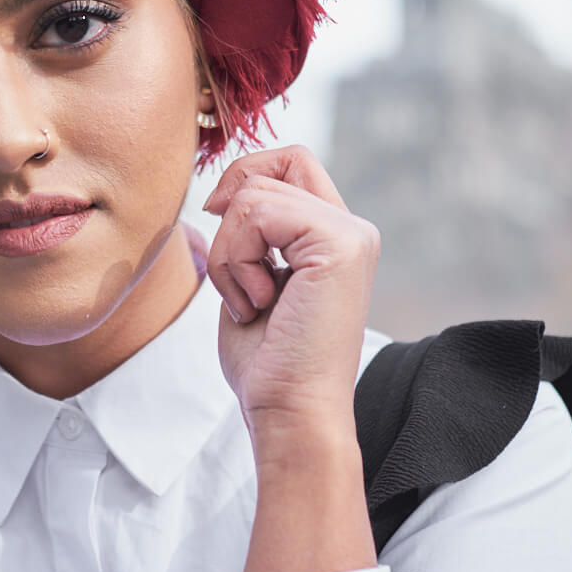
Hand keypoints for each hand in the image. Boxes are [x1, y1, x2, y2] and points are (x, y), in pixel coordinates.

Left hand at [202, 145, 380, 442]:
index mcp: (334, 237)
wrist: (291, 411)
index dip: (245, 175)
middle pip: (272, 167)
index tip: (219, 217)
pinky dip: (238, 260)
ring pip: (255, 194)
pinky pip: (259, 213)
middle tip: (237, 280)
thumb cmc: (268, 363)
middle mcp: (352, 229)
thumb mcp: (251, 282)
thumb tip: (222, 194)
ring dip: (229, 253)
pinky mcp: (340, 245)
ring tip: (251, 302)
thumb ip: (250, 235)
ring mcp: (351, 235)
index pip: (292, 161)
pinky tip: (260, 302)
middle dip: (230, 220)